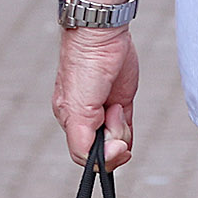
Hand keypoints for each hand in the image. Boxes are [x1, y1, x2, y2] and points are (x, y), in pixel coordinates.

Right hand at [55, 27, 137, 166]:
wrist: (102, 35)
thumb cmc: (84, 66)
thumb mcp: (77, 108)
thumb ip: (81, 140)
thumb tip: (94, 162)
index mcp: (70, 121)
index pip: (86, 156)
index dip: (105, 157)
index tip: (117, 146)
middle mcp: (85, 119)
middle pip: (104, 150)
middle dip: (115, 139)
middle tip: (113, 115)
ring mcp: (104, 112)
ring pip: (118, 140)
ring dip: (122, 128)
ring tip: (115, 105)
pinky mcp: (120, 102)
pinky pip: (126, 128)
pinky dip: (127, 128)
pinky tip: (121, 111)